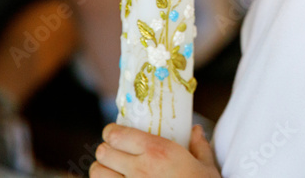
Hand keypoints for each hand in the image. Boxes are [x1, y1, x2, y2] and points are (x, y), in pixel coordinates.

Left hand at [91, 124, 219, 177]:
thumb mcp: (206, 168)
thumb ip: (199, 146)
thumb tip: (196, 131)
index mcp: (157, 152)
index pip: (117, 134)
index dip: (111, 132)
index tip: (115, 133)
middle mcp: (139, 170)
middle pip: (103, 152)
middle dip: (106, 150)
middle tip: (115, 152)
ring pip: (97, 174)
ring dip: (102, 170)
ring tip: (112, 171)